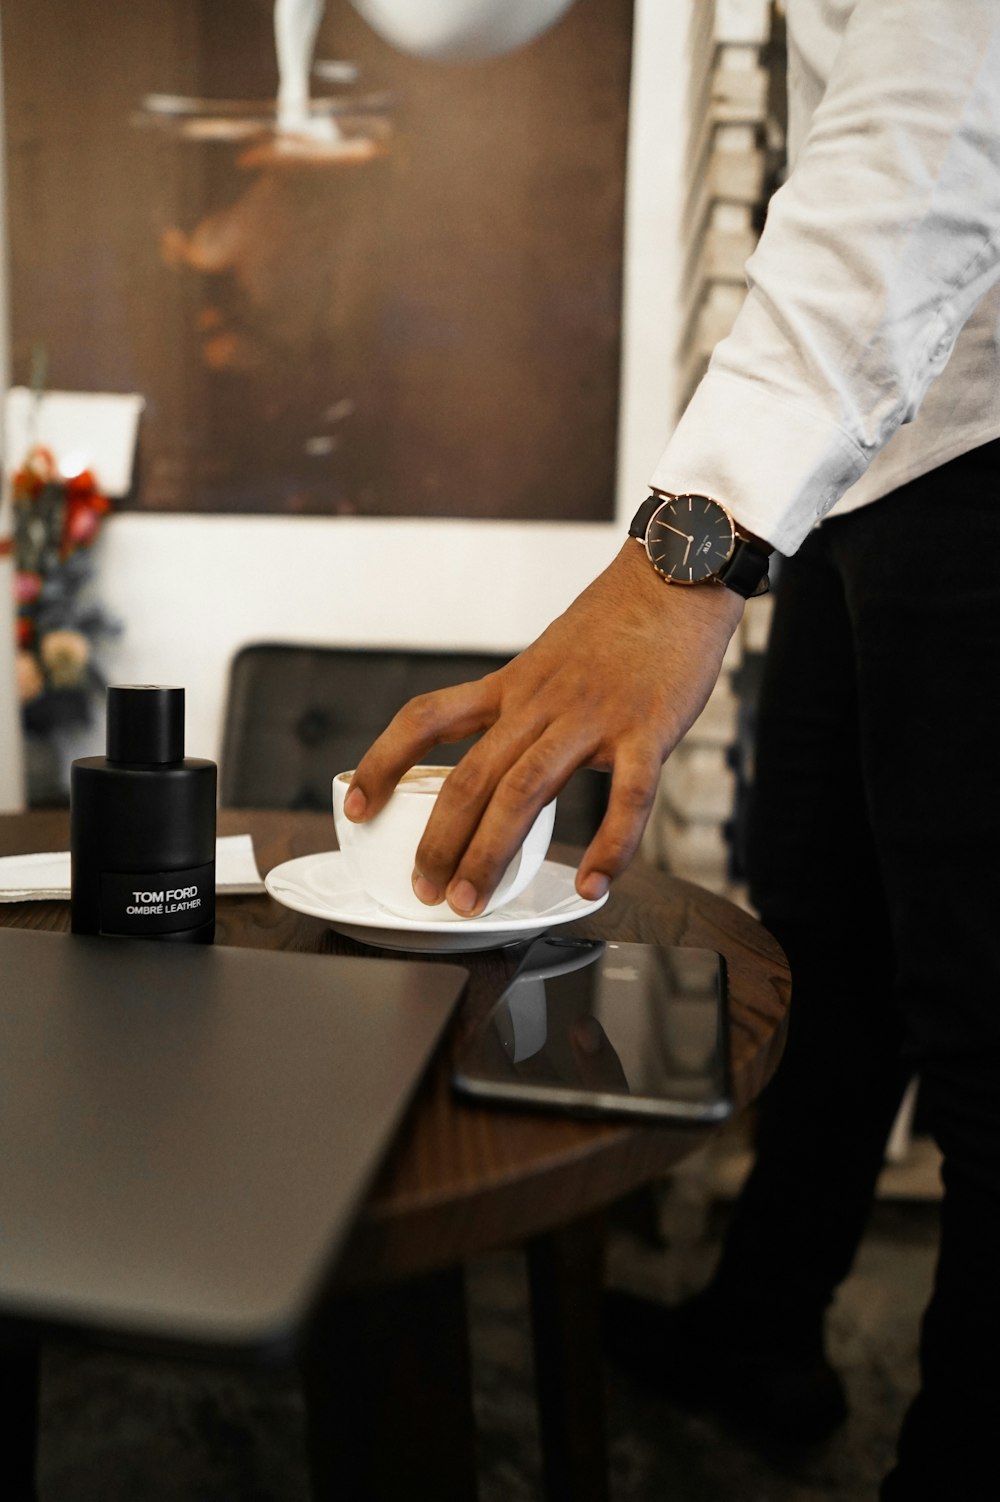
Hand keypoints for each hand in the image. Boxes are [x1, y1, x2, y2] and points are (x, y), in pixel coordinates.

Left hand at [346, 541, 744, 914]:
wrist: (676, 575)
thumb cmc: (619, 622)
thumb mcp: (550, 657)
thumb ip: (527, 706)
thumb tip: (508, 759)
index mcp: (513, 685)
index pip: (427, 719)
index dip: (383, 763)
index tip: (355, 804)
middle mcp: (541, 703)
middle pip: (471, 776)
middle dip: (439, 842)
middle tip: (424, 891)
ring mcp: (593, 717)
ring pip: (526, 792)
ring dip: (491, 854)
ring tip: (472, 902)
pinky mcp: (647, 730)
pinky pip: (627, 798)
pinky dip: (610, 847)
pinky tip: (595, 886)